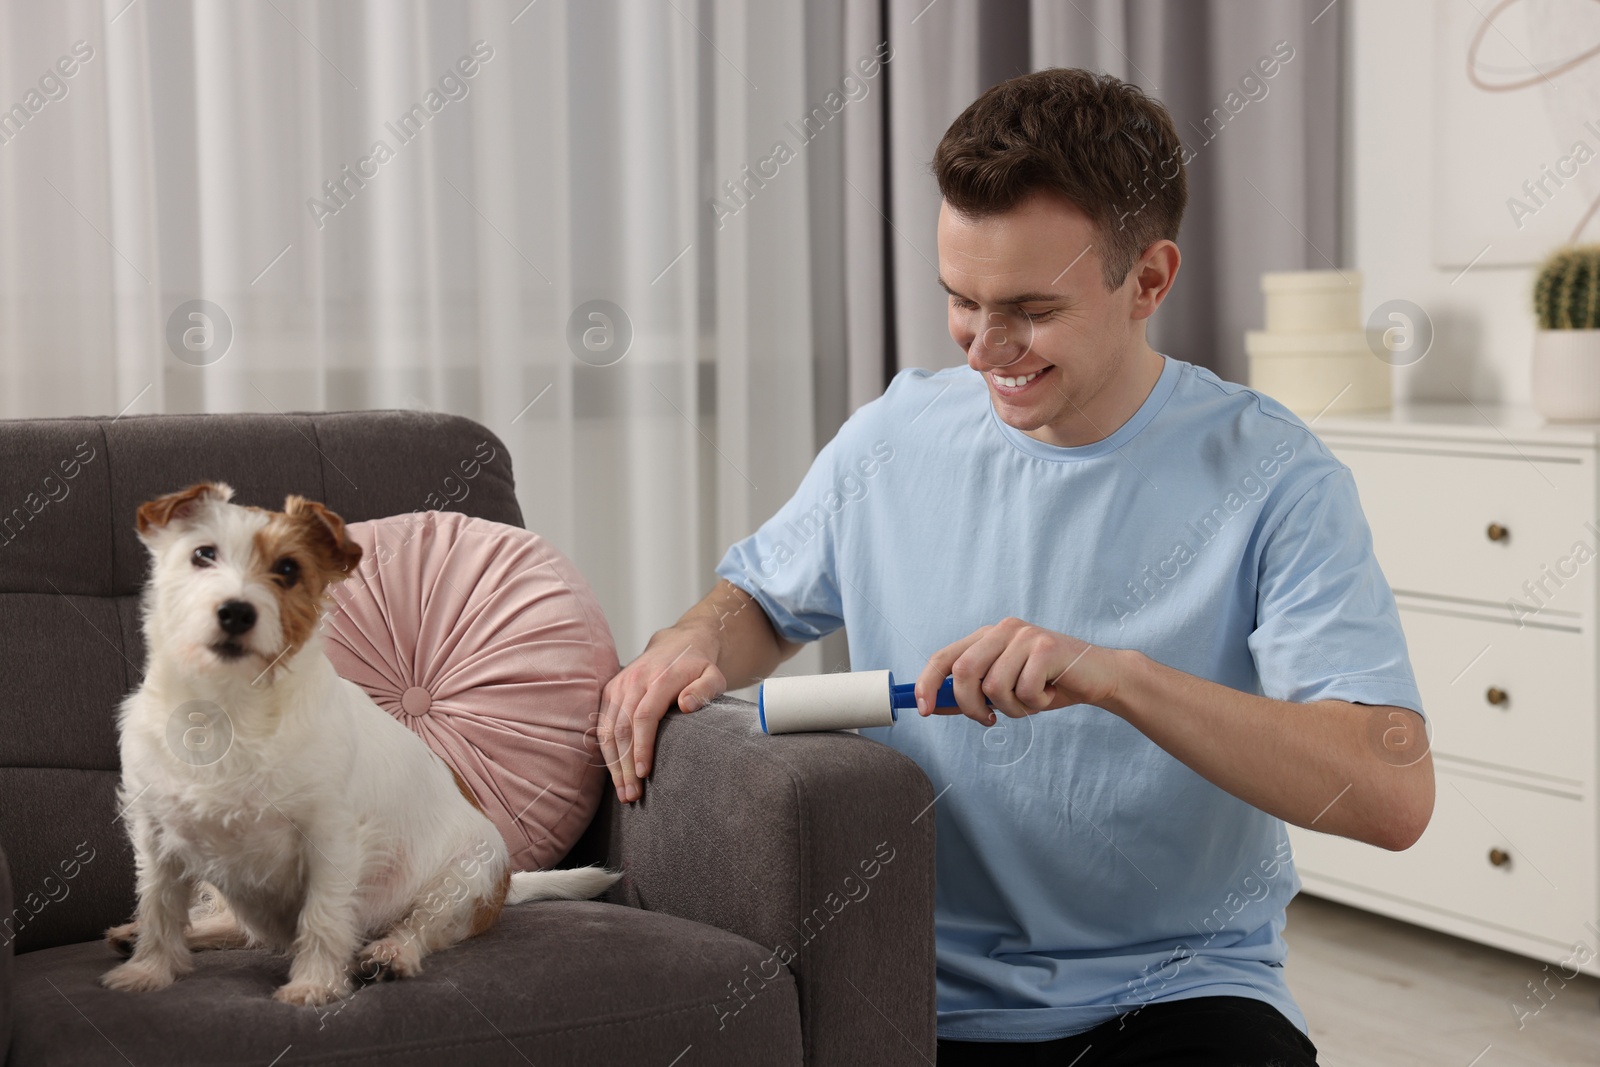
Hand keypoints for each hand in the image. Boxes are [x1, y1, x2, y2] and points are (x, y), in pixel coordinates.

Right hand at [597, 625, 726, 802]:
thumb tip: (685, 706)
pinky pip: (602, 724)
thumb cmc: (698, 667)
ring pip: (607, 730)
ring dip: (613, 764)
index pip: (644, 717)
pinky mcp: (610, 691)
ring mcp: (619, 685)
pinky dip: (606, 751)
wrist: (677, 644)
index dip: (642, 747)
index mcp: (659, 678)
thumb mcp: (713, 675)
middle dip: (625, 765)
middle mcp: (633, 681)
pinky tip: (614, 773)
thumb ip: (703, 690)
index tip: (645, 774)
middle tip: (632, 796)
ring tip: (623, 792)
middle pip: (622, 729)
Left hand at [913, 617, 1121, 724]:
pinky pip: (1024, 690)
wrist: (1100, 677)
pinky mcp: (1046, 647)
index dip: (928, 683)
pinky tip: (1050, 694)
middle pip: (964, 671)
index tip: (924, 709)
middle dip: (969, 705)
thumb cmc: (1050, 684)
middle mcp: (1003, 630)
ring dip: (1012, 708)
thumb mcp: (1006, 690)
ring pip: (995, 686)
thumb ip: (972, 694)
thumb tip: (934, 705)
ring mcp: (1025, 636)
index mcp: (987, 636)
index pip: (944, 657)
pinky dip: (1035, 704)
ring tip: (1032, 701)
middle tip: (988, 720)